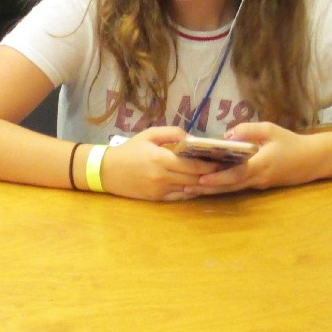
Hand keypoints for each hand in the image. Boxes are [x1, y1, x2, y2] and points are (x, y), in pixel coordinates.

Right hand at [97, 127, 216, 201]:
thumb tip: (191, 138)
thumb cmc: (129, 150)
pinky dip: (191, 192)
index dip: (209, 164)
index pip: (191, 164)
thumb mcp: (148, 135)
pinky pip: (179, 197)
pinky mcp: (157, 198)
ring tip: (217, 177)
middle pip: (194, 178)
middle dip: (211, 174)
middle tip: (225, 169)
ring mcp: (160, 190)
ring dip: (203, 184)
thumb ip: (171, 133)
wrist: (107, 170)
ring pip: (189, 189)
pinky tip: (199, 186)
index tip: (222, 160)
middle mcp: (162, 176)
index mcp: (160, 158)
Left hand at [184, 121, 316, 195]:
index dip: (219, 177)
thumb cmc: (290, 142)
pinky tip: (208, 185)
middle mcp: (257, 178)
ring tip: (190, 189)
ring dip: (211, 190)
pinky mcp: (258, 185)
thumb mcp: (271, 129)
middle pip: (229, 185)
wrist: (311, 160)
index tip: (201, 177)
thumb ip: (248, 130)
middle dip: (207, 187)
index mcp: (261, 164)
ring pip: (231, 189)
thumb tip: (227, 134)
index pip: (237, 173)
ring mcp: (258, 184)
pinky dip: (222, 187)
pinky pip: (237, 187)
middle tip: (185, 187)